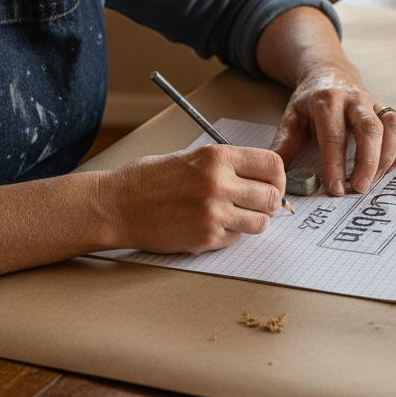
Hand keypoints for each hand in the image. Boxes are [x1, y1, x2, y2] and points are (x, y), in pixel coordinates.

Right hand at [103, 145, 284, 253]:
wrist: (116, 206)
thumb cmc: (149, 180)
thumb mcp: (191, 157)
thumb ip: (226, 166)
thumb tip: (259, 178)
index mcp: (217, 157)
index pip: (273, 165)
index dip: (278, 178)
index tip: (273, 185)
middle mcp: (219, 183)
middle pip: (272, 197)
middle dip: (269, 203)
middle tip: (258, 205)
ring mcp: (214, 213)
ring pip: (260, 222)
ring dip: (253, 222)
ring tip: (235, 217)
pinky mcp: (206, 238)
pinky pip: (236, 239)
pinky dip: (230, 235)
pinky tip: (212, 226)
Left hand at [269, 69, 395, 195]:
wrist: (329, 73)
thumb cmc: (310, 102)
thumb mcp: (291, 118)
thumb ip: (284, 145)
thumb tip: (276, 176)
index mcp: (327, 102)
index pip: (334, 135)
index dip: (335, 164)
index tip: (335, 189)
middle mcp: (355, 99)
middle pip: (370, 129)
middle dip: (367, 162)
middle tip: (360, 188)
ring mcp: (375, 103)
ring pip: (392, 126)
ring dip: (388, 156)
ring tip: (374, 180)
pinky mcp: (389, 109)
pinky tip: (391, 165)